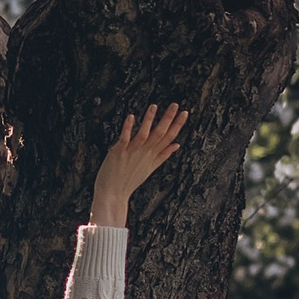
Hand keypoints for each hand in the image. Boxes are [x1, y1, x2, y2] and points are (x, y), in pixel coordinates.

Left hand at [88, 106, 189, 227]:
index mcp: (153, 155)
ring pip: (143, 134)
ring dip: (149, 120)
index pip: (169, 138)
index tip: (185, 113)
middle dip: (168, 119)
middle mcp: (145, 153)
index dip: (177, 125)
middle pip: (159, 134)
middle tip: (175, 105)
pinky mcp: (118, 152)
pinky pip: (124, 138)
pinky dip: (128, 128)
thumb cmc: (130, 180)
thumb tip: (177, 145)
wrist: (113, 194)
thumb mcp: (151, 167)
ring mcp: (132, 152)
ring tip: (154, 106)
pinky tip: (131, 116)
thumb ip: (164, 155)